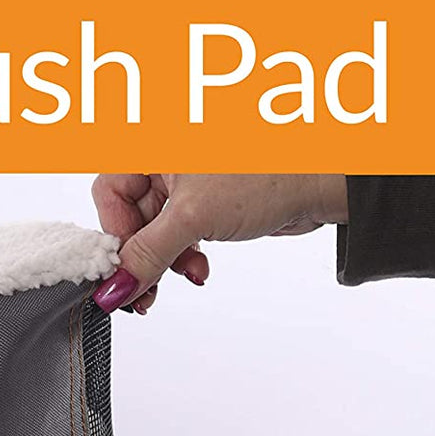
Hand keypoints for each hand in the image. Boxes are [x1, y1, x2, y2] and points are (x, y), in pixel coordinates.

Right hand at [90, 173, 349, 314]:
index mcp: (154, 143)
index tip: (125, 271)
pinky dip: (183, 256)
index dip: (115, 235)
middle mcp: (166, 159)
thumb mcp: (194, 218)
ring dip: (164, 262)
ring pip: (154, 230)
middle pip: (129, 216)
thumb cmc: (268, 172)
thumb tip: (114, 290)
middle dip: (142, 256)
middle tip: (145, 292)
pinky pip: (177, 235)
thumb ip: (147, 256)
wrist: (325, 178)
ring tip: (186, 275)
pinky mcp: (205, 202)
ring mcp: (186, 182)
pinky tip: (200, 268)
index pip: (109, 193)